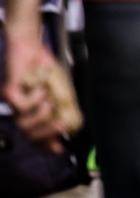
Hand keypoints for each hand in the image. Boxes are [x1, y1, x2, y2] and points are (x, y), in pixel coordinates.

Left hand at [2, 32, 62, 148]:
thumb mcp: (63, 92)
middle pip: (29, 135)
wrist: (33, 48)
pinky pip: (22, 106)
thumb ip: (65, 109)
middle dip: (46, 134)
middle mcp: (22, 111)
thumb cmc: (47, 69)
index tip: (59, 149)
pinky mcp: (9, 93)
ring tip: (49, 101)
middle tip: (61, 126)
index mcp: (34, 112)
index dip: (46, 146)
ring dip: (41, 114)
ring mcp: (14, 103)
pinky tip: (40, 88)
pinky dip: (35, 99)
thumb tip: (72, 128)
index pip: (36, 136)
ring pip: (23, 123)